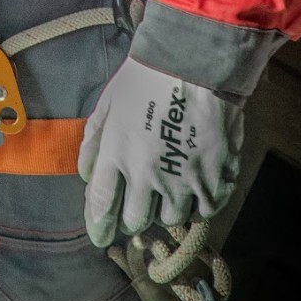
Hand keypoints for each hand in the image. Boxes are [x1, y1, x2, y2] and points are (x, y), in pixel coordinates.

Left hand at [77, 57, 243, 247]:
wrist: (195, 64)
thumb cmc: (147, 79)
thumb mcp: (108, 104)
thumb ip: (93, 142)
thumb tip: (86, 175)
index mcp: (116, 154)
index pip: (102, 206)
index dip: (99, 226)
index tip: (100, 236)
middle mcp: (147, 174)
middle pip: (135, 220)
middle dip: (133, 216)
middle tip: (139, 205)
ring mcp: (182, 180)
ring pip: (170, 218)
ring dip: (166, 208)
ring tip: (169, 189)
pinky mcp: (213, 179)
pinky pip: (204, 210)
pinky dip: (199, 203)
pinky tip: (196, 187)